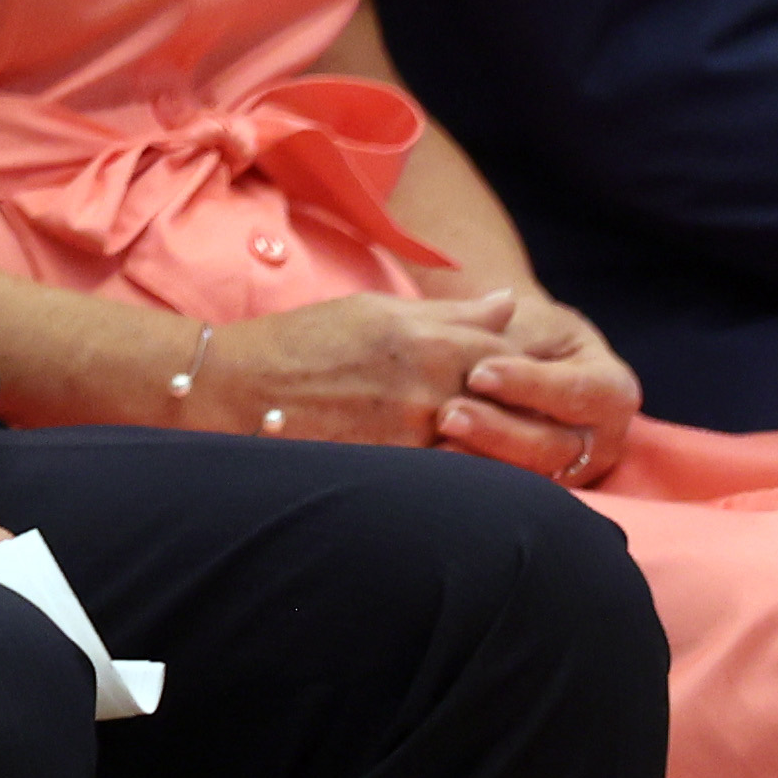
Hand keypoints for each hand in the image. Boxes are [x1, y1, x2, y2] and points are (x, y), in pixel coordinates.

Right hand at [203, 291, 536, 450]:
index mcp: (427, 339)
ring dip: (504, 446)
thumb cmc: (305, 340)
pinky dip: (466, 469)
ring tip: (508, 449)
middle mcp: (429, 385)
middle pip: (511, 405)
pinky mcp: (396, 466)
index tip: (529, 380)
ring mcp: (413, 431)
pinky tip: (464, 469)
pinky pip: (453, 472)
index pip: (513, 357)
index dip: (528, 370)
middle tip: (537, 421)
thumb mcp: (376, 310)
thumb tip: (510, 305)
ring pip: (490, 444)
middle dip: (527, 413)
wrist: (240, 387)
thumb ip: (451, 314)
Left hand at [434, 290, 640, 484]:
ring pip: (530, 476)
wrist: (520, 358)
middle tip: (449, 414)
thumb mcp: (530, 321)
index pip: (577, 392)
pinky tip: (436, 463)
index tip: (479, 374)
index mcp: (611, 391)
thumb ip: (515, 327)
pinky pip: (507, 490)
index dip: (529, 385)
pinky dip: (472, 477)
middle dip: (498, 431)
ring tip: (438, 441)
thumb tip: (499, 306)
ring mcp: (571, 470)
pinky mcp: (538, 488)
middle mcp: (600, 439)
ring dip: (481, 461)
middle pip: (553, 444)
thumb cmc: (528, 332)